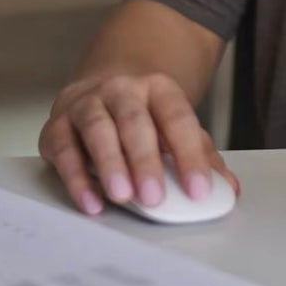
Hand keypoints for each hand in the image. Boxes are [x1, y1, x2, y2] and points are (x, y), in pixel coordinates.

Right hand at [39, 71, 239, 216]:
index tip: (199, 190)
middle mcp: (121, 90)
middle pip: (135, 121)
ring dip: (110, 164)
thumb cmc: (145, 113)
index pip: (178, 119)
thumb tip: (229, 188)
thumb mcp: (175, 125)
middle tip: (154, 196)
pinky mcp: (56, 126)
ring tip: (122, 196)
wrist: (102, 83)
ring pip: (97, 130)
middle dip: (145, 160)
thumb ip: (201, 155)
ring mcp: (86, 104)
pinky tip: (91, 202)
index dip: (190, 155)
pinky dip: (75, 178)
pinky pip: (63, 150)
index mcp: (159, 88)